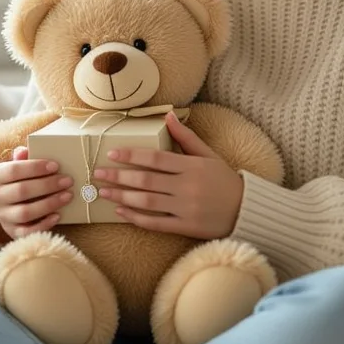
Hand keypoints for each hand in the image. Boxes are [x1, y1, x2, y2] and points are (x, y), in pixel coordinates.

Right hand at [0, 146, 73, 241]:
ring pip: (25, 212)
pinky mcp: (12, 232)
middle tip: (68, 180)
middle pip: (21, 191)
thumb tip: (24, 150)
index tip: (56, 166)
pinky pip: (28, 232)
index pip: (13, 170)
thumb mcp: (19, 166)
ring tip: (68, 196)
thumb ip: (22, 158)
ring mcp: (3, 217)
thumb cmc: (21, 180)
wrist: (12, 205)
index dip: (35, 167)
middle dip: (47, 185)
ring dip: (49, 203)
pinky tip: (58, 215)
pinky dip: (44, 224)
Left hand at [92, 112, 243, 238]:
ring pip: (147, 201)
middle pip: (146, 180)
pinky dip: (136, 218)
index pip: (155, 158)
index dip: (131, 155)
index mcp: (191, 166)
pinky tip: (120, 211)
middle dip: (118, 176)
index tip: (111, 154)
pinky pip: (156, 223)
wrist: (246, 210)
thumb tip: (168, 116)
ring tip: (103, 192)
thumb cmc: (225, 180)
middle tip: (97, 173)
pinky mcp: (186, 227)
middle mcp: (187, 186)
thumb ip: (186, 137)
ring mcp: (185, 208)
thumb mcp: (209, 155)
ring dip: (122, 196)